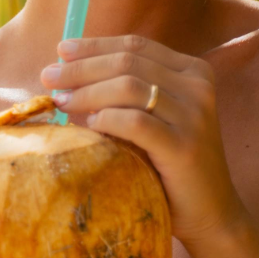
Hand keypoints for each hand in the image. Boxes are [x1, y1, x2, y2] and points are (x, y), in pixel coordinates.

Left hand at [40, 34, 246, 245]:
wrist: (210, 212)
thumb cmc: (172, 164)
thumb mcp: (156, 117)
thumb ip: (127, 92)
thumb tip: (68, 73)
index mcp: (193, 71)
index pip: (136, 45)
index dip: (95, 45)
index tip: (62, 50)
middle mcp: (198, 86)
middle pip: (128, 61)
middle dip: (82, 67)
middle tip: (48, 77)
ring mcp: (194, 115)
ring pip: (128, 86)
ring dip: (87, 92)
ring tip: (61, 102)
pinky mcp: (184, 146)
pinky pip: (135, 123)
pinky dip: (107, 119)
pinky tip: (89, 126)